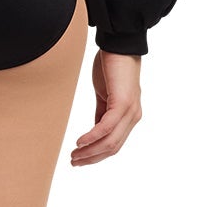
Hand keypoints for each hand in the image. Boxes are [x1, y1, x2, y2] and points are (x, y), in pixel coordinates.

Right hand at [69, 48, 143, 164]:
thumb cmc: (112, 66)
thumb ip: (102, 113)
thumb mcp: (104, 95)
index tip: (79, 160)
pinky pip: (107, 127)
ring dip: (90, 151)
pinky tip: (80, 142)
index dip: (96, 155)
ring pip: (110, 141)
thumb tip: (94, 130)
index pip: (114, 144)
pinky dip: (93, 137)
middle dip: (91, 157)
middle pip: (112, 147)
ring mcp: (130, 111)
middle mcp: (133, 116)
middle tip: (74, 161)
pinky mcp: (122, 103)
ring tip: (74, 155)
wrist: (119, 45)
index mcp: (128, 116)